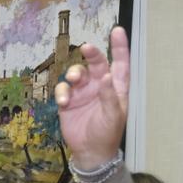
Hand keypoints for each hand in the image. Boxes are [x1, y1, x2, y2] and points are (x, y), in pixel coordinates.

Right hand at [55, 26, 128, 170]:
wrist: (89, 152)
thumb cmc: (107, 133)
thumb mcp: (113, 115)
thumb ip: (109, 96)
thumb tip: (107, 76)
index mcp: (116, 87)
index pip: (120, 63)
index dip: (119, 47)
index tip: (117, 31)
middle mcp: (99, 86)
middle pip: (96, 63)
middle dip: (91, 54)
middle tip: (86, 48)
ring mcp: (82, 93)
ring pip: (76, 73)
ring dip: (73, 74)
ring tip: (72, 82)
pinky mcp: (68, 101)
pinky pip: (62, 89)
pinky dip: (61, 93)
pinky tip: (63, 102)